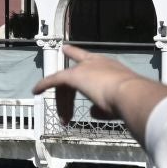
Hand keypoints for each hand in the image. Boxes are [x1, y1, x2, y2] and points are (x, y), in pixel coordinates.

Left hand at [33, 46, 160, 123]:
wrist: (130, 94)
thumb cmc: (128, 99)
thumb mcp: (116, 104)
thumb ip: (100, 106)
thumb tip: (90, 111)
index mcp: (109, 66)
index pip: (89, 58)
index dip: (77, 56)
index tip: (66, 49)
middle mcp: (96, 62)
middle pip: (75, 73)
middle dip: (68, 95)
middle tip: (67, 114)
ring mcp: (84, 68)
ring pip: (66, 82)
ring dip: (64, 103)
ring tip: (63, 119)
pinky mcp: (73, 75)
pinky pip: (54, 79)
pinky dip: (44, 84)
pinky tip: (36, 90)